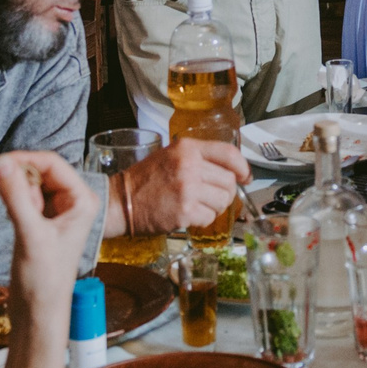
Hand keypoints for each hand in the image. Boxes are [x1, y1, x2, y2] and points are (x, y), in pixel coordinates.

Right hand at [0, 151, 97, 315]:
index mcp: (82, 200)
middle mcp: (73, 201)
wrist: (38, 313)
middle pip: (41, 170)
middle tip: (11, 203)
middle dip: (21, 180)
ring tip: (19, 221)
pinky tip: (16, 222)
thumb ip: (16, 196)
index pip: (52, 163)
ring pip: (31, 183)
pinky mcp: (41, 221)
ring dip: (17, 193)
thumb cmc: (44, 280)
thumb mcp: (30, 234)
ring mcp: (57, 211)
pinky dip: (15, 203)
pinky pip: (25, 197)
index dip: (25, 159)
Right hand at [109, 139, 249, 236]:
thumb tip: (235, 172)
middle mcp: (189, 165)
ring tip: (198, 206)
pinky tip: (188, 215)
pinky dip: (203, 219)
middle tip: (212, 197)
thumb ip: (200, 158)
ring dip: (215, 207)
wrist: (121, 201)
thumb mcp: (172, 156)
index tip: (245, 177)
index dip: (242, 167)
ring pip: (223, 200)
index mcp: (187, 148)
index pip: (229, 154)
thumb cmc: (147, 179)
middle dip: (225, 192)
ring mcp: (188, 189)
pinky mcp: (185, 211)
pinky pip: (210, 217)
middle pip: (229, 181)